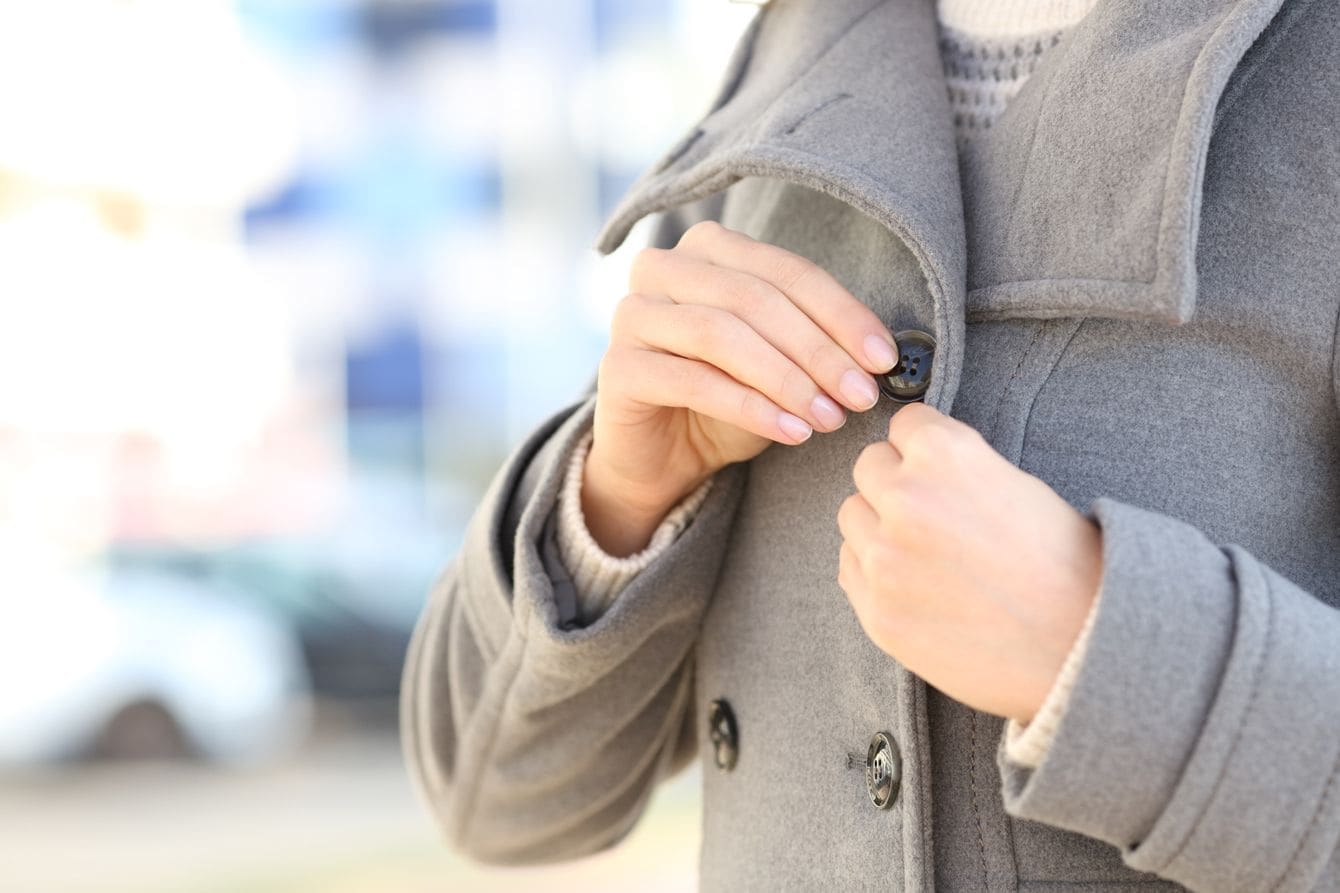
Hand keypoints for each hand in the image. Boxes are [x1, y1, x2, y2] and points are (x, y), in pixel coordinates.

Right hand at [584, 220, 899, 555]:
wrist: (663, 458)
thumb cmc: (727, 400)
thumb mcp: (780, 363)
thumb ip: (817, 344)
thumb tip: (882, 354)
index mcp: (707, 249)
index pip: (786, 271)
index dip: (841, 313)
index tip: (884, 358)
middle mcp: (661, 268)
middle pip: (754, 297)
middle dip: (818, 350)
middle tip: (860, 395)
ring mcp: (631, 315)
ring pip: (721, 334)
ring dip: (786, 378)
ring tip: (828, 418)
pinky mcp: (617, 368)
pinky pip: (692, 380)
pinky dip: (750, 407)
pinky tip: (790, 432)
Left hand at [836, 401, 1102, 723]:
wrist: (1083, 647)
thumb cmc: (1064, 565)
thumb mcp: (1016, 484)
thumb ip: (956, 466)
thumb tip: (916, 461)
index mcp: (945, 455)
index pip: (904, 422)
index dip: (924, 444)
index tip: (936, 465)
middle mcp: (905, 499)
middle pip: (868, 466)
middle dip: (896, 482)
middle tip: (932, 511)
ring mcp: (884, 558)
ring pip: (852, 515)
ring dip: (879, 525)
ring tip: (925, 550)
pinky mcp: (876, 609)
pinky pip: (849, 566)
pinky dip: (873, 569)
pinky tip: (914, 582)